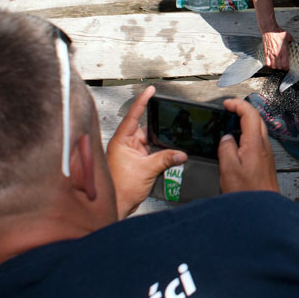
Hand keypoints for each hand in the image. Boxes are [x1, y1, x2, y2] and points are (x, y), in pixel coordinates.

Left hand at [106, 86, 187, 218]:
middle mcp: (125, 144)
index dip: (143, 101)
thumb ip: (166, 158)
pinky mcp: (136, 162)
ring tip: (168, 148)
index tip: (150, 90)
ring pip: (150, 141)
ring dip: (160, 145)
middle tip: (170, 125)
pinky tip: (167, 156)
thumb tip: (181, 153)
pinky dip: (160, 153)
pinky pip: (151, 152)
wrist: (117, 207)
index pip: (133, 115)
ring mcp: (131, 153)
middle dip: (159, 129)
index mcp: (121, 140)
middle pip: (146, 129)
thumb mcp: (147, 170)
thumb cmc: (120, 189)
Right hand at [218, 98, 279, 192]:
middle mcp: (264, 145)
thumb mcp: (228, 168)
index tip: (226, 104)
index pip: (250, 114)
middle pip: (257, 118)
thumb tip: (226, 138)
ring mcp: (267, 153)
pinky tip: (238, 142)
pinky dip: (248, 134)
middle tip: (228, 110)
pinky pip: (258, 140)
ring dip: (246, 121)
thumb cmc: (248, 192)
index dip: (238, 104)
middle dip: (242, 110)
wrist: (262, 208)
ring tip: (231, 124)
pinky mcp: (266, 161)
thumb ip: (226, 148)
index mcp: (255, 143)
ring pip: (258, 129)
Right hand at [262, 28, 292, 69]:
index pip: (285, 64)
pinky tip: (272, 64)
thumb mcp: (288, 36)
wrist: (269, 30)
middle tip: (283, 67)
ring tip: (278, 66)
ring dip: (276, 67)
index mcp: (283, 51)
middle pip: (279, 67)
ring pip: (273, 66)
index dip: (287, 68)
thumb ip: (292, 41)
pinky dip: (269, 65)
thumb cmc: (278, 33)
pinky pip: (267, 63)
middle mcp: (277, 54)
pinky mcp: (266, 53)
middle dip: (282, 68)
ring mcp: (271, 54)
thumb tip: (295, 43)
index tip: (288, 68)